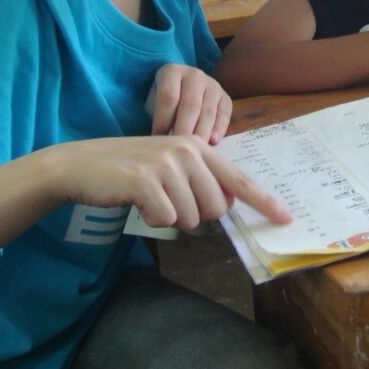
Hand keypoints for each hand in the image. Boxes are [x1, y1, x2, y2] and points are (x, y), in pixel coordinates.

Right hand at [48, 136, 291, 231]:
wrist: (81, 164)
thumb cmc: (128, 170)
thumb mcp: (169, 166)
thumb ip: (199, 180)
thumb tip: (223, 206)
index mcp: (198, 147)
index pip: (239, 178)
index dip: (264, 201)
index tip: (286, 218)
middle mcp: (187, 150)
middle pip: (216, 208)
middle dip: (195, 215)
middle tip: (168, 200)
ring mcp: (167, 163)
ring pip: (192, 218)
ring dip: (171, 218)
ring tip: (150, 198)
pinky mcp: (146, 180)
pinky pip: (167, 220)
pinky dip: (153, 220)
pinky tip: (138, 203)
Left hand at [146, 64, 231, 143]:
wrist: (184, 85)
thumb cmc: (165, 99)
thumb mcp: (155, 101)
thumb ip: (157, 115)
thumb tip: (160, 140)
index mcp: (172, 71)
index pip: (168, 97)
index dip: (163, 120)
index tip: (159, 140)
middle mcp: (194, 75)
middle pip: (190, 105)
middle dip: (184, 129)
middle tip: (179, 149)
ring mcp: (212, 84)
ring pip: (207, 111)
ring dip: (201, 133)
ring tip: (195, 150)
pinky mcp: (224, 96)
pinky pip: (224, 113)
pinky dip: (219, 128)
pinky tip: (213, 142)